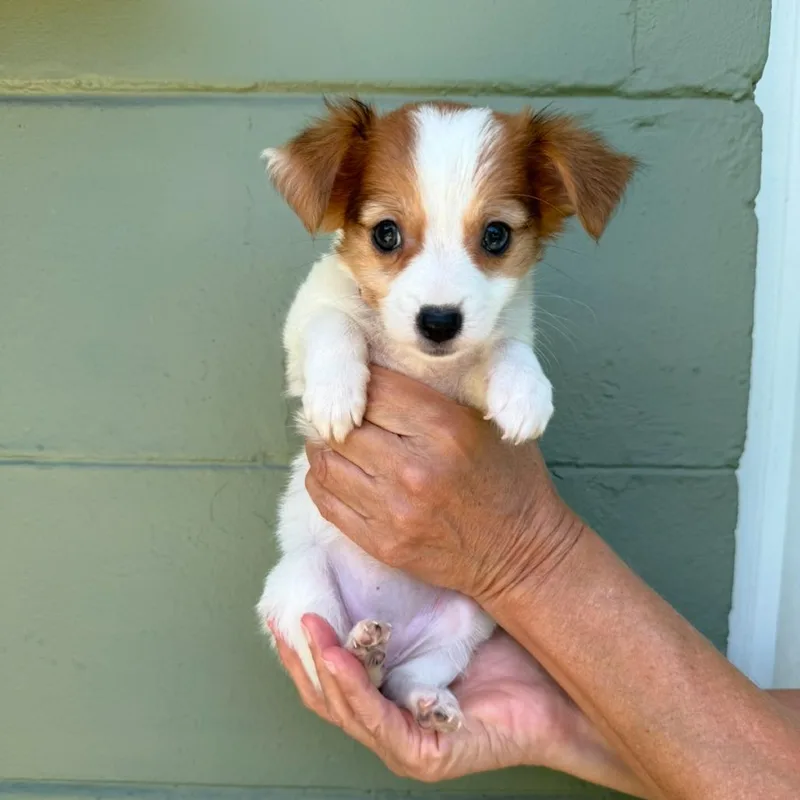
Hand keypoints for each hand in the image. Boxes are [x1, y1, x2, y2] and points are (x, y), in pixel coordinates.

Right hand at [273, 615, 644, 794]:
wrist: (565, 684)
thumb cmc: (509, 642)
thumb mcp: (449, 606)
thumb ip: (411, 587)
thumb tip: (383, 533)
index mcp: (389, 687)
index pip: (332, 667)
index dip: (303, 638)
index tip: (287, 600)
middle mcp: (389, 717)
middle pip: (325, 691)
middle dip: (299, 652)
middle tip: (285, 613)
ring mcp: (404, 741)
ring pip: (342, 708)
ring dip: (320, 666)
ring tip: (305, 627)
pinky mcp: (424, 755)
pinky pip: (377, 722)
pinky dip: (353, 689)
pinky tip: (338, 656)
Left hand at [304, 366, 583, 602]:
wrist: (521, 553)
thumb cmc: (509, 478)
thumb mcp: (489, 418)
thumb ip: (437, 392)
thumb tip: (376, 369)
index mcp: (444, 427)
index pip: (374, 387)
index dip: (361, 376)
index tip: (358, 377)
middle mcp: (415, 468)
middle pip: (344, 424)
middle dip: (338, 411)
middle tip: (339, 408)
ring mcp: (395, 509)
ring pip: (326, 461)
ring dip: (323, 444)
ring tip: (333, 437)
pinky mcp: (382, 543)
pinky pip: (327, 501)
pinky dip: (323, 479)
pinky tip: (337, 469)